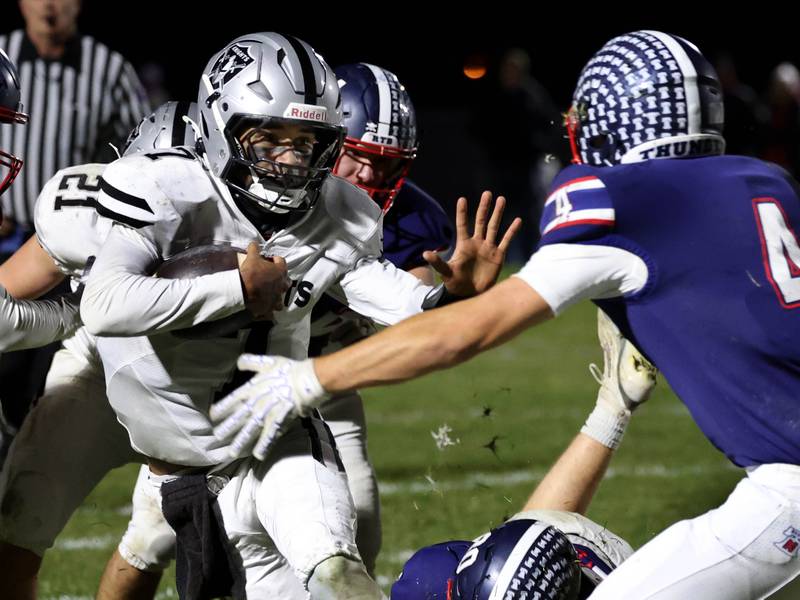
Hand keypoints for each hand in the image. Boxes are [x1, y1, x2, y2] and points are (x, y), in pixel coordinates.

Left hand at [210, 354, 329, 459]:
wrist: (306, 379)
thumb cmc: (288, 370)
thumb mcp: (267, 362)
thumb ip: (251, 362)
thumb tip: (239, 363)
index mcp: (252, 388)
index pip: (233, 399)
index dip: (222, 408)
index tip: (213, 415)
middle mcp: (256, 402)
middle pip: (238, 418)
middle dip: (227, 428)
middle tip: (217, 437)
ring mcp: (267, 413)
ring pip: (250, 430)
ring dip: (240, 441)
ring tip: (232, 452)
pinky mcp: (279, 421)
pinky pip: (269, 436)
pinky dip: (264, 445)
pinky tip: (258, 455)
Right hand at [238, 242, 289, 319]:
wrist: (243, 291)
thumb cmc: (251, 273)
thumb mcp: (252, 257)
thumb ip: (254, 249)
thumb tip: (254, 243)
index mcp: (281, 271)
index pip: (282, 262)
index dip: (275, 259)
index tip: (268, 259)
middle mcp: (282, 285)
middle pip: (286, 281)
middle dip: (280, 279)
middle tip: (271, 277)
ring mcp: (277, 298)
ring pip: (280, 299)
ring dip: (276, 296)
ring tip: (268, 295)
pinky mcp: (270, 308)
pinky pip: (270, 311)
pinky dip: (267, 310)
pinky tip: (262, 308)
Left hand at [423, 191, 521, 296]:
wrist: (470, 294)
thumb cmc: (456, 284)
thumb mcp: (446, 272)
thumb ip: (438, 263)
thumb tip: (425, 254)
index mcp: (464, 245)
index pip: (462, 225)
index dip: (462, 213)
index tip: (462, 199)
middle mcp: (477, 243)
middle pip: (480, 221)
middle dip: (484, 207)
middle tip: (487, 193)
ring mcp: (488, 248)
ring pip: (494, 226)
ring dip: (498, 213)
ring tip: (501, 199)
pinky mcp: (498, 255)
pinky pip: (506, 241)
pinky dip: (512, 231)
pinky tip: (517, 220)